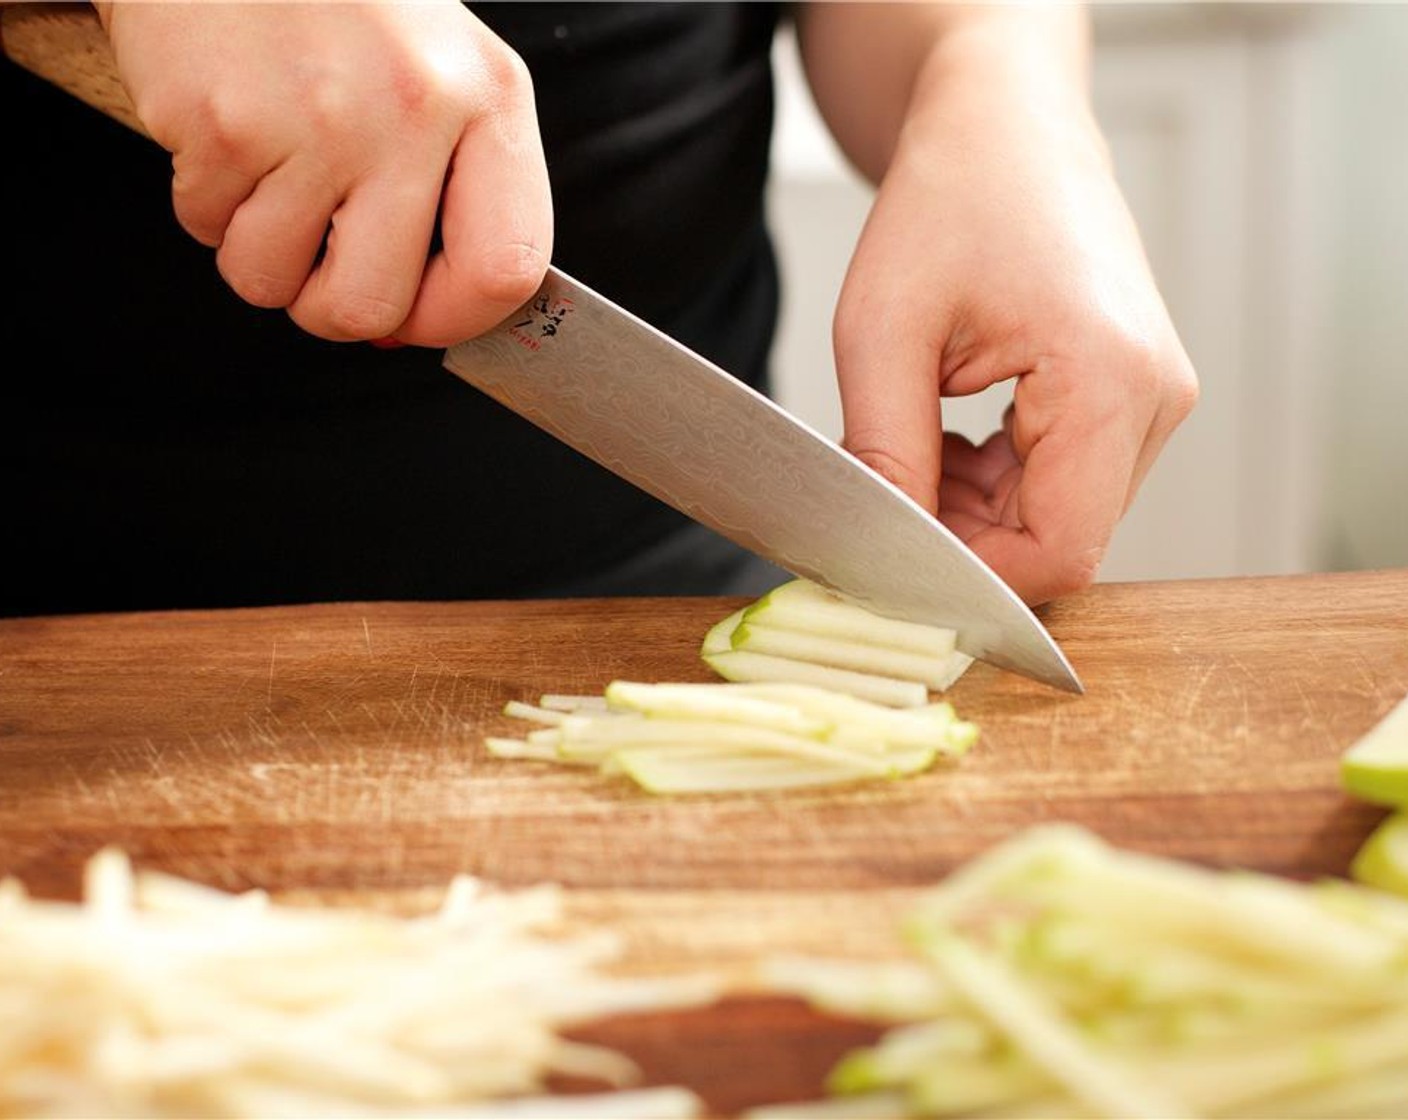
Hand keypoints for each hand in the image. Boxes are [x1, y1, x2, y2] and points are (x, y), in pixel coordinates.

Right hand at [96, 0, 551, 345]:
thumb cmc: (344, 4)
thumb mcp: (443, 73)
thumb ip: (453, 192)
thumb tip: (406, 326)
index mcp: (488, 101)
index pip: (504, 270)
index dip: (453, 319)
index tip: (419, 315)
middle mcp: (412, 111)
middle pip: (373, 306)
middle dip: (332, 310)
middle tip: (320, 266)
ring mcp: (317, 120)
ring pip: (273, 282)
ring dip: (259, 253)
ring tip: (270, 178)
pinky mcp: (225, 121)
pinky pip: (207, 229)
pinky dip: (208, 202)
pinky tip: (230, 135)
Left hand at [801, 6, 1197, 605]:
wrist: (1004, 129)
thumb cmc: (949, 201)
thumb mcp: (884, 332)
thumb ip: (886, 455)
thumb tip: (878, 553)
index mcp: (1112, 379)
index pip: (1060, 552)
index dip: (971, 579)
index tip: (891, 562)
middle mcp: (1154, 398)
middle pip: (1060, 540)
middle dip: (963, 541)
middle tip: (884, 494)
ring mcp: (1151, 398)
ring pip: (1058, 516)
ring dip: (973, 511)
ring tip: (912, 440)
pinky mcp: (1130, 397)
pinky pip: (1062, 481)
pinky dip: (993, 484)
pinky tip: (945, 434)